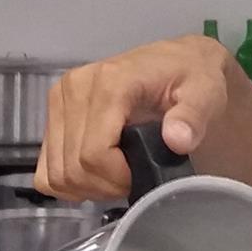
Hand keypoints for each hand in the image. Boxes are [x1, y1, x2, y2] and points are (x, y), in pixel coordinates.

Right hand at [36, 37, 234, 200]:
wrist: (178, 63)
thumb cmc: (192, 79)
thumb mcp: (206, 93)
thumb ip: (193, 116)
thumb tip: (178, 139)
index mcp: (107, 83)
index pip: (94, 153)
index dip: (118, 179)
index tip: (144, 176)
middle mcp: (73, 88)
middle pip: (73, 168)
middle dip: (106, 186)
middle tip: (135, 178)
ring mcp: (58, 101)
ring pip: (57, 174)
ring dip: (88, 187)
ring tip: (119, 175)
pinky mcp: (52, 116)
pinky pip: (45, 171)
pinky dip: (69, 183)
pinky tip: (97, 174)